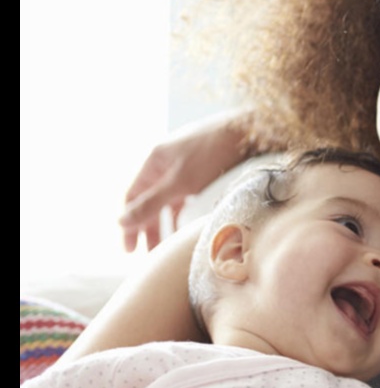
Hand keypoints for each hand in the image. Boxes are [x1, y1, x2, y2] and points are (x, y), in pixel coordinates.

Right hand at [120, 110, 250, 251]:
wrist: (249, 133)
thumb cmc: (213, 153)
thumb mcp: (180, 182)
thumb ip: (151, 203)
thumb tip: (121, 222)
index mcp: (154, 161)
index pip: (133, 197)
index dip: (130, 223)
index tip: (130, 249)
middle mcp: (166, 163)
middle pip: (149, 200)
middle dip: (147, 228)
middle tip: (147, 254)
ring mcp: (185, 167)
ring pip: (168, 201)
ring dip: (165, 223)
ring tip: (166, 247)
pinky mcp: (203, 171)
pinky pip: (185, 197)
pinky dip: (182, 213)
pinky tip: (184, 228)